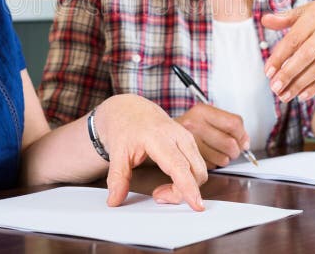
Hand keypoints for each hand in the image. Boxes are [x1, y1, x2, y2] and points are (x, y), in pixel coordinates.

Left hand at [95, 95, 206, 210]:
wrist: (130, 109)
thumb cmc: (125, 127)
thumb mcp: (117, 152)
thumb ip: (117, 177)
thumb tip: (114, 200)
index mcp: (158, 137)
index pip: (178, 166)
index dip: (188, 187)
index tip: (196, 204)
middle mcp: (177, 135)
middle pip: (195, 172)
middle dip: (181, 192)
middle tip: (157, 195)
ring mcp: (186, 137)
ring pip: (200, 171)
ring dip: (186, 187)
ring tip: (161, 189)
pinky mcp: (190, 141)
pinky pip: (198, 166)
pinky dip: (188, 179)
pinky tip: (171, 179)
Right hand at [175, 103, 249, 168]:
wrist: (159, 134)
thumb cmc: (189, 128)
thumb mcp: (206, 117)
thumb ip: (229, 126)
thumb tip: (245, 143)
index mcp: (201, 112)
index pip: (234, 123)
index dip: (242, 135)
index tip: (242, 139)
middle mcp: (194, 125)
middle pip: (231, 143)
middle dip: (235, 150)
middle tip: (231, 149)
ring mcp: (189, 143)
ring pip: (223, 159)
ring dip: (224, 159)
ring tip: (216, 153)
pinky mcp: (187, 160)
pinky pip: (212, 168)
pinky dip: (213, 165)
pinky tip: (206, 158)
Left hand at [262, 0, 314, 103]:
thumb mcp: (306, 10)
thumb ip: (284, 17)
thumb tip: (264, 20)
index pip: (294, 39)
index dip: (279, 57)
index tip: (268, 72)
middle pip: (306, 55)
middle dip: (289, 73)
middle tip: (274, 87)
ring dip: (300, 84)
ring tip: (284, 95)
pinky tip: (302, 95)